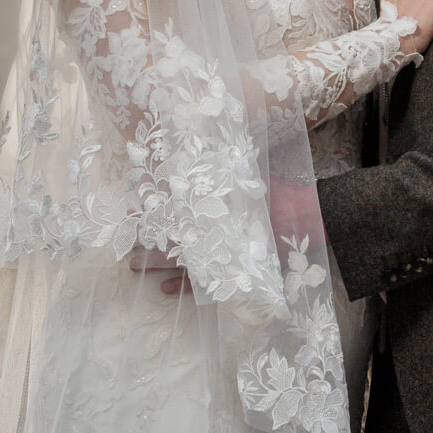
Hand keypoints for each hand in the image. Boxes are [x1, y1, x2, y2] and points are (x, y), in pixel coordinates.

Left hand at [131, 177, 326, 296]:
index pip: (176, 209)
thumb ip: (225, 166)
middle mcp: (216, 229)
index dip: (153, 210)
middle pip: (174, 235)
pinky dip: (185, 287)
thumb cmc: (280, 191)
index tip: (129, 208)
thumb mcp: (250, 172)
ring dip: (157, 263)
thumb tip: (194, 142)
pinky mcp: (236, 270)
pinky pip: (205, 283)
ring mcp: (224, 252)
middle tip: (121, 241)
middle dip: (147, 238)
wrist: (312, 218)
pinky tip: (165, 290)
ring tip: (132, 265)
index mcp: (217, 205)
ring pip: (183, 260)